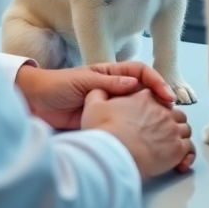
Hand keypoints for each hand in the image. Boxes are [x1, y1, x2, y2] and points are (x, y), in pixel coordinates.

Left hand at [16, 61, 176, 130]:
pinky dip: (138, 126)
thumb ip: (107, 82)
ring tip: (164, 124)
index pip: (140, 72)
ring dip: (152, 113)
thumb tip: (133, 84)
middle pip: (144, 89)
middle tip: (171, 112)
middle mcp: (114, 87)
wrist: (37, 103)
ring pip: (138, 106)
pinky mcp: (105, 120)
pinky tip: (145, 135)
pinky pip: (126, 121)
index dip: (155, 81)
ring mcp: (111, 104)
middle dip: (160, 98)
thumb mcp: (83, 81)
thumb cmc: (57, 85)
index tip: (166, 95)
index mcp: (110, 72)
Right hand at [82, 88, 194, 179]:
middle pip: (173, 112)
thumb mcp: (93, 105)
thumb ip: (98, 93)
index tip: (149, 115)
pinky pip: (190, 149)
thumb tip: (100, 90)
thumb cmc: (104, 132)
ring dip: (178, 136)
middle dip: (169, 121)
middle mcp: (161, 110)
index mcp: (144, 98)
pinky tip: (179, 162)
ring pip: (184, 128)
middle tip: (159, 133)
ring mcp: (171, 129)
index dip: (154, 105)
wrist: (114, 154)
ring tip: (169, 146)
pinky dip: (187, 154)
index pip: (156, 96)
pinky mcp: (177, 149)